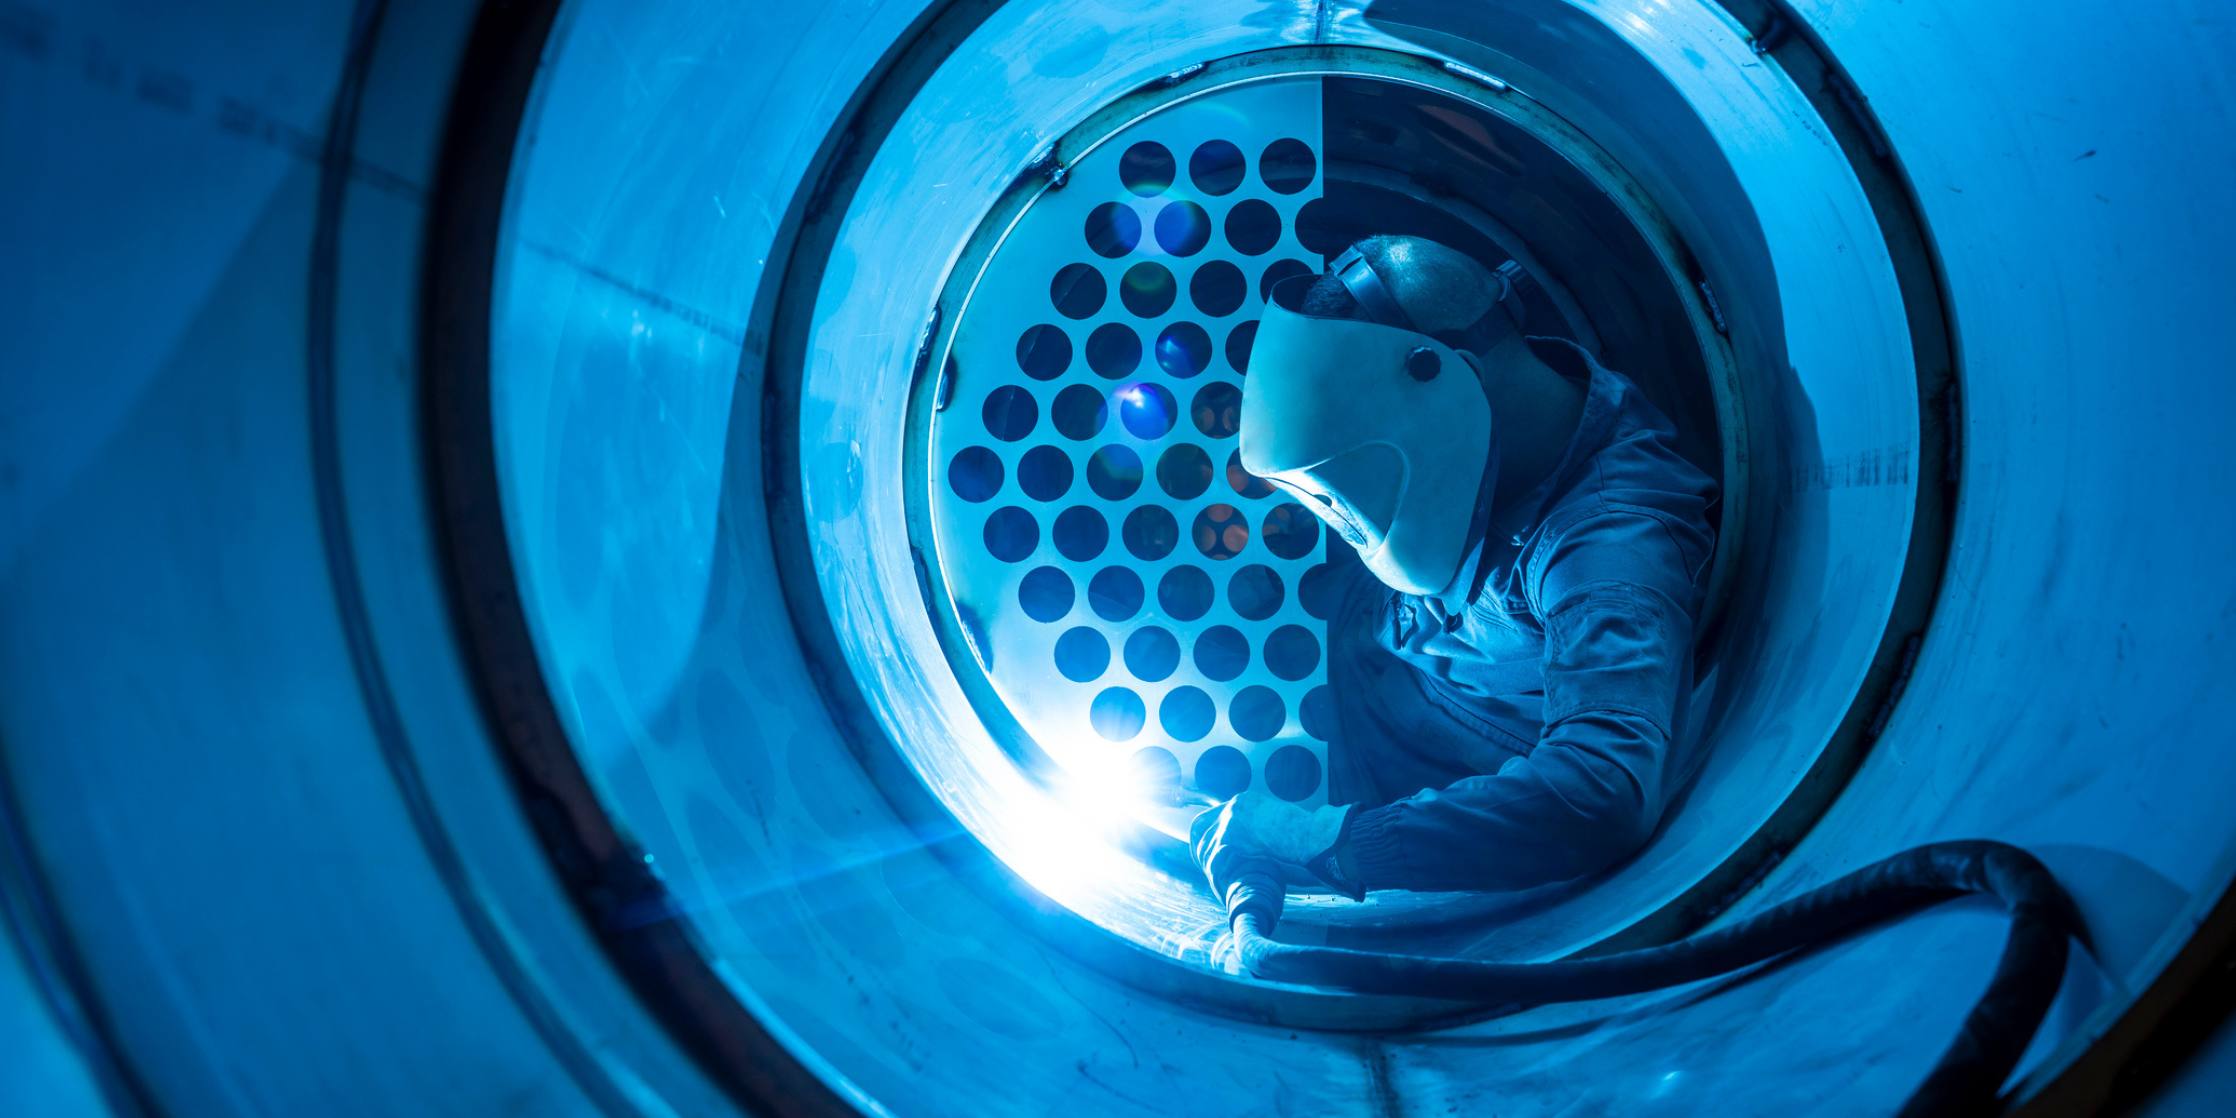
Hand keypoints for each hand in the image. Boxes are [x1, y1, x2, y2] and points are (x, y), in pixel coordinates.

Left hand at [1190, 791, 1353, 911]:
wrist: (1312, 837)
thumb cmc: (1305, 836)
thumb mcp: (1278, 825)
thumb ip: (1260, 831)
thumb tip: (1252, 848)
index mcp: (1246, 801)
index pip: (1214, 816)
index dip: (1208, 836)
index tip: (1209, 851)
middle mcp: (1234, 806)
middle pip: (1202, 828)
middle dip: (1202, 850)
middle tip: (1209, 870)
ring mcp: (1230, 819)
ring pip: (1207, 846)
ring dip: (1212, 867)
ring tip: (1219, 883)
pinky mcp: (1230, 836)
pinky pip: (1215, 860)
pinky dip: (1218, 876)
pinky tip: (1224, 887)